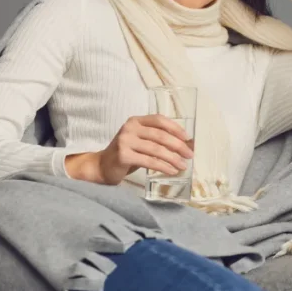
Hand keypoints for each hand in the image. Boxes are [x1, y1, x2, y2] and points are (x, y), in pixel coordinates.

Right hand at [65, 115, 193, 184]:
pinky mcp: (123, 156)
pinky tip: (171, 171)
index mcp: (135, 121)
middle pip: (160, 135)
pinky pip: (149, 161)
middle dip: (178, 145)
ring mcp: (125, 141)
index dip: (175, 128)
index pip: (159, 119)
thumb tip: (188, 144)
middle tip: (189, 155)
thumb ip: (160, 139)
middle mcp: (129, 128)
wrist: (102, 166)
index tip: (188, 138)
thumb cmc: (127, 153)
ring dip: (173, 158)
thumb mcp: (142, 141)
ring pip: (156, 149)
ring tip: (183, 166)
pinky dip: (163, 167)